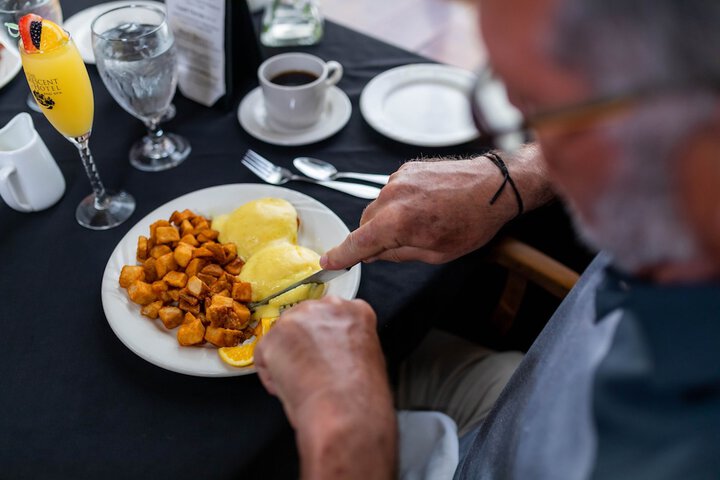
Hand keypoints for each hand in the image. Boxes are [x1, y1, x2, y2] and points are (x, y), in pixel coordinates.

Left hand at [254, 297, 396, 479]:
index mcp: (356, 312)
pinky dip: (271, 375)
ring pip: (283, 336)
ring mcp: (298, 319)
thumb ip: (350, 345)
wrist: (346, 410)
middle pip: (306, 319)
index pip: (334, 315)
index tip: (324, 351)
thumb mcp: (370, 360)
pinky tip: (287, 389)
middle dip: (303, 342)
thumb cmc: (361, 396)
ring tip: (300, 382)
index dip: (326, 336)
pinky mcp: (273, 337)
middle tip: (308, 369)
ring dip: (286, 357)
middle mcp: (327, 307)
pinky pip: (264, 355)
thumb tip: (335, 354)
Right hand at [321, 145, 552, 268]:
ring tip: (422, 222)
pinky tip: (424, 206)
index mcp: (397, 222)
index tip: (327, 263)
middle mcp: (391, 197)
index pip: (357, 243)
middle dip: (374, 238)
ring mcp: (397, 179)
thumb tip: (373, 253)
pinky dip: (399, 203)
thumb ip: (396, 254)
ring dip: (388, 219)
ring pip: (377, 207)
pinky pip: (391, 192)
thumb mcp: (434, 254)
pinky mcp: (406, 169)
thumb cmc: (471, 222)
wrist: (493, 187)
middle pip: (365, 224)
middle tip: (399, 246)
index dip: (340, 256)